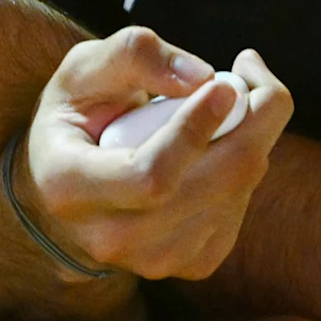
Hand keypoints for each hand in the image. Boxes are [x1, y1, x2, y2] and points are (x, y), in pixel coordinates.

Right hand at [17, 28, 293, 281]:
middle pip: (213, 185)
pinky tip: (216, 146)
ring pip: (236, 194)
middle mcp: (109, 238)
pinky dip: (244, 168)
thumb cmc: (77, 116)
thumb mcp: (83, 70)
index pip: (149, 177)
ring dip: (251, 138)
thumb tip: (201, 77)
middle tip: (248, 72)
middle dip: (251, 123)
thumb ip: (133, 55)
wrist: (68, 185)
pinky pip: (240, 209)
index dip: (195, 132)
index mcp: (70, 187)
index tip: (224, 85)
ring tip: (224, 104)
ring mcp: (154, 261)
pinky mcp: (191, 265)